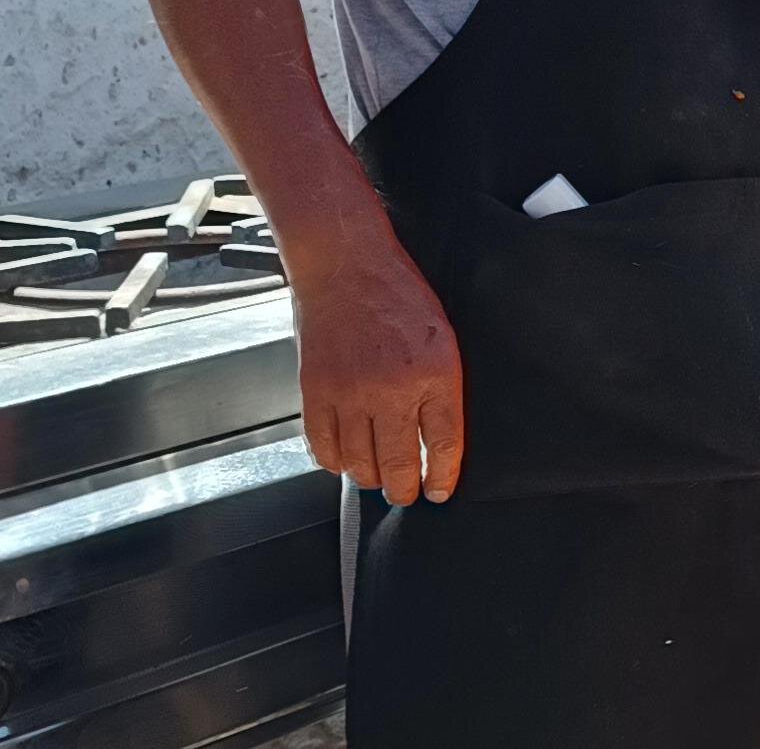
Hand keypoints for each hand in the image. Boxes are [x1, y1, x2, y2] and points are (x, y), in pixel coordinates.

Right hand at [289, 233, 464, 505]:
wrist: (346, 265)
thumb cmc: (397, 295)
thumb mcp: (441, 337)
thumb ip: (441, 387)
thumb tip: (438, 437)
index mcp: (435, 372)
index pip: (443, 444)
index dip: (441, 477)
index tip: (438, 491)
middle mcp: (393, 389)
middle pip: (399, 464)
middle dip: (404, 489)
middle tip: (406, 494)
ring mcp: (351, 393)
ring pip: (360, 463)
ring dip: (369, 477)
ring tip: (376, 476)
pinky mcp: (316, 392)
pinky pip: (323, 448)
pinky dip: (334, 461)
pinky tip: (344, 459)